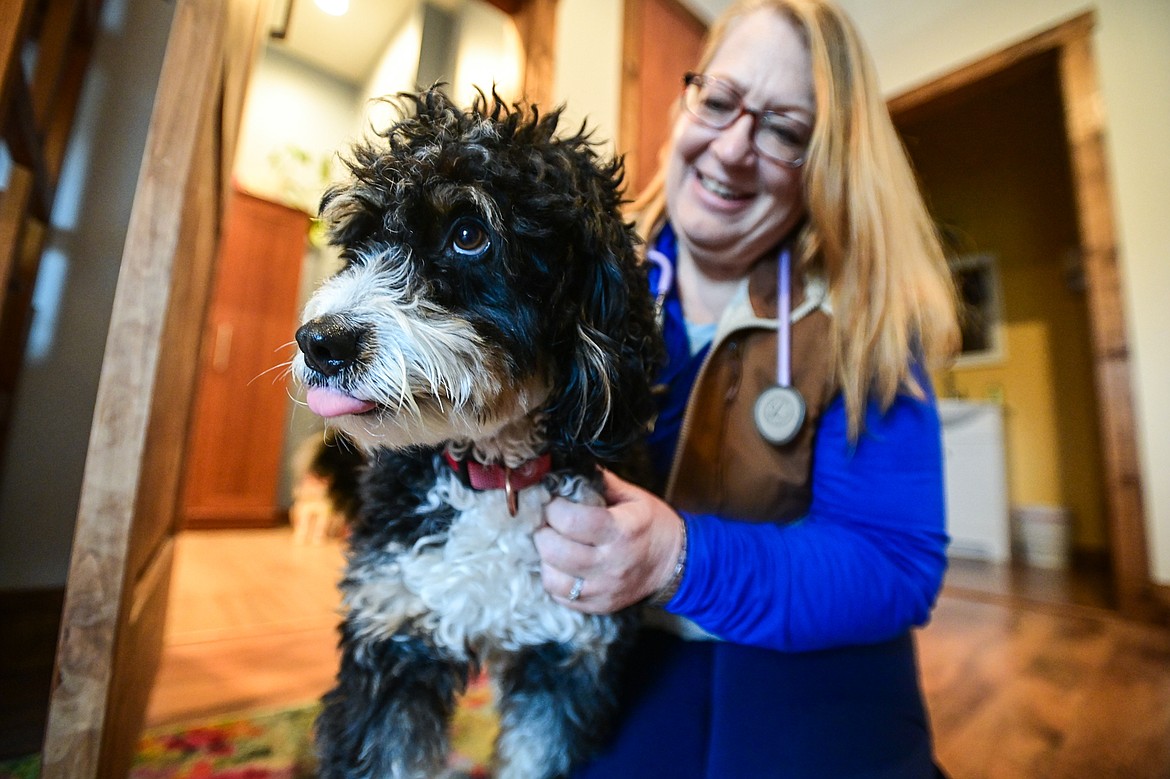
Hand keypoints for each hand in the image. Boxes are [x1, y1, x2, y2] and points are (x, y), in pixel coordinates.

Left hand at [534, 469, 684, 613]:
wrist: (676, 564)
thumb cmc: (653, 525)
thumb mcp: (634, 497)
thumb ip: (601, 482)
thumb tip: (568, 468)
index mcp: (620, 530)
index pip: (572, 521)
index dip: (553, 508)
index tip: (553, 502)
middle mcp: (610, 563)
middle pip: (556, 551)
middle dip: (543, 532)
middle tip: (547, 523)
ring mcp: (604, 589)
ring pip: (553, 579)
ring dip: (545, 558)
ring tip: (553, 545)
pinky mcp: (599, 606)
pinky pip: (561, 597)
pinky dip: (554, 579)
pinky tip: (561, 566)